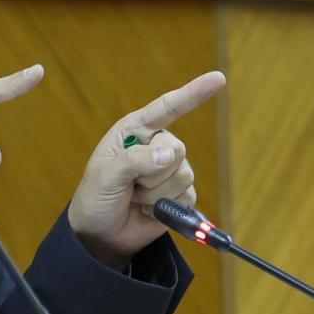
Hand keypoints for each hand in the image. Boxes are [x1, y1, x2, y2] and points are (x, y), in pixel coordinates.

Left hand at [67, 71, 225, 268]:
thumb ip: (135, 161)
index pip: (167, 107)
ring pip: (184, 174)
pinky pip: (188, 196)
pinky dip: (166, 208)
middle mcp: (156, 145)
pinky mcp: (179, 194)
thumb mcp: (105, 176)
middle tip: (129, 186)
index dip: (193, 93)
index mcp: (135, 130)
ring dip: (156, 194)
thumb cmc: (95, 198)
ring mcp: (169, 170)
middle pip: (177, 149)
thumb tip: (170, 155)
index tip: (218, 79)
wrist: (100, 234)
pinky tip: (147, 210)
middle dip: (152, 174)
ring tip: (135, 198)